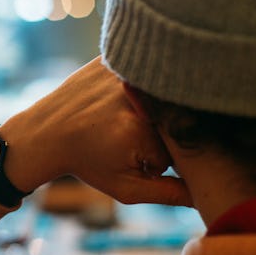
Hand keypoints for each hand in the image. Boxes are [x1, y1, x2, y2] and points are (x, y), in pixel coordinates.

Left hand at [0, 56, 191, 206]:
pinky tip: (116, 98)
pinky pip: (144, 71)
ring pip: (160, 91)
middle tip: (127, 136)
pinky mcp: (113, 57)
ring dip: (152, 106)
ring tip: (120, 119)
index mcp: (141, 131)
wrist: (46, 134)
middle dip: (162, 130)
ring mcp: (124, 72)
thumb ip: (169, 193)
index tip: (143, 155)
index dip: (169, 153)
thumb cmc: (87, 163)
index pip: (184, 142)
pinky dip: (140, 84)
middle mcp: (136, 96)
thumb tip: (210, 196)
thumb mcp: (126, 188)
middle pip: (174, 113)